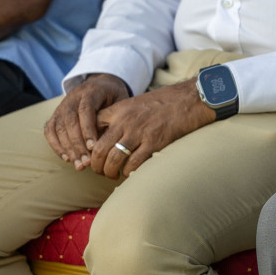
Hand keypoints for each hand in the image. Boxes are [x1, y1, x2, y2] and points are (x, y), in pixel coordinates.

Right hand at [43, 74, 128, 164]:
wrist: (100, 84)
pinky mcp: (55, 114)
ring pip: (59, 128)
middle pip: (70, 122)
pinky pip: (50, 131)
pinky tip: (67, 158)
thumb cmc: (113, 96)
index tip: (94, 148)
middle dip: (78, 145)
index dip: (88, 130)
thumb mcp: (119, 100)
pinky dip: (56, 146)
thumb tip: (111, 142)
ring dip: (68, 149)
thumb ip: (114, 117)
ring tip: (79, 165)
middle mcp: (73, 97)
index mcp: (90, 91)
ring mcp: (62, 105)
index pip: (85, 110)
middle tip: (87, 162)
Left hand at [84, 81, 213, 178]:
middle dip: (95, 165)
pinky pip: (133, 164)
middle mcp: (125, 121)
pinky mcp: (154, 143)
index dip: (86, 144)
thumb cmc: (163, 103)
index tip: (89, 153)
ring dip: (109, 172)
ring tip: (112, 175)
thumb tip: (103, 136)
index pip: (91, 128)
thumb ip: (118, 117)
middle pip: (98, 149)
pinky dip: (128, 173)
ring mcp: (139, 133)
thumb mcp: (135, 103)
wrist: (189, 99)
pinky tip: (129, 174)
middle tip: (99, 171)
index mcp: (119, 110)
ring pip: (113, 160)